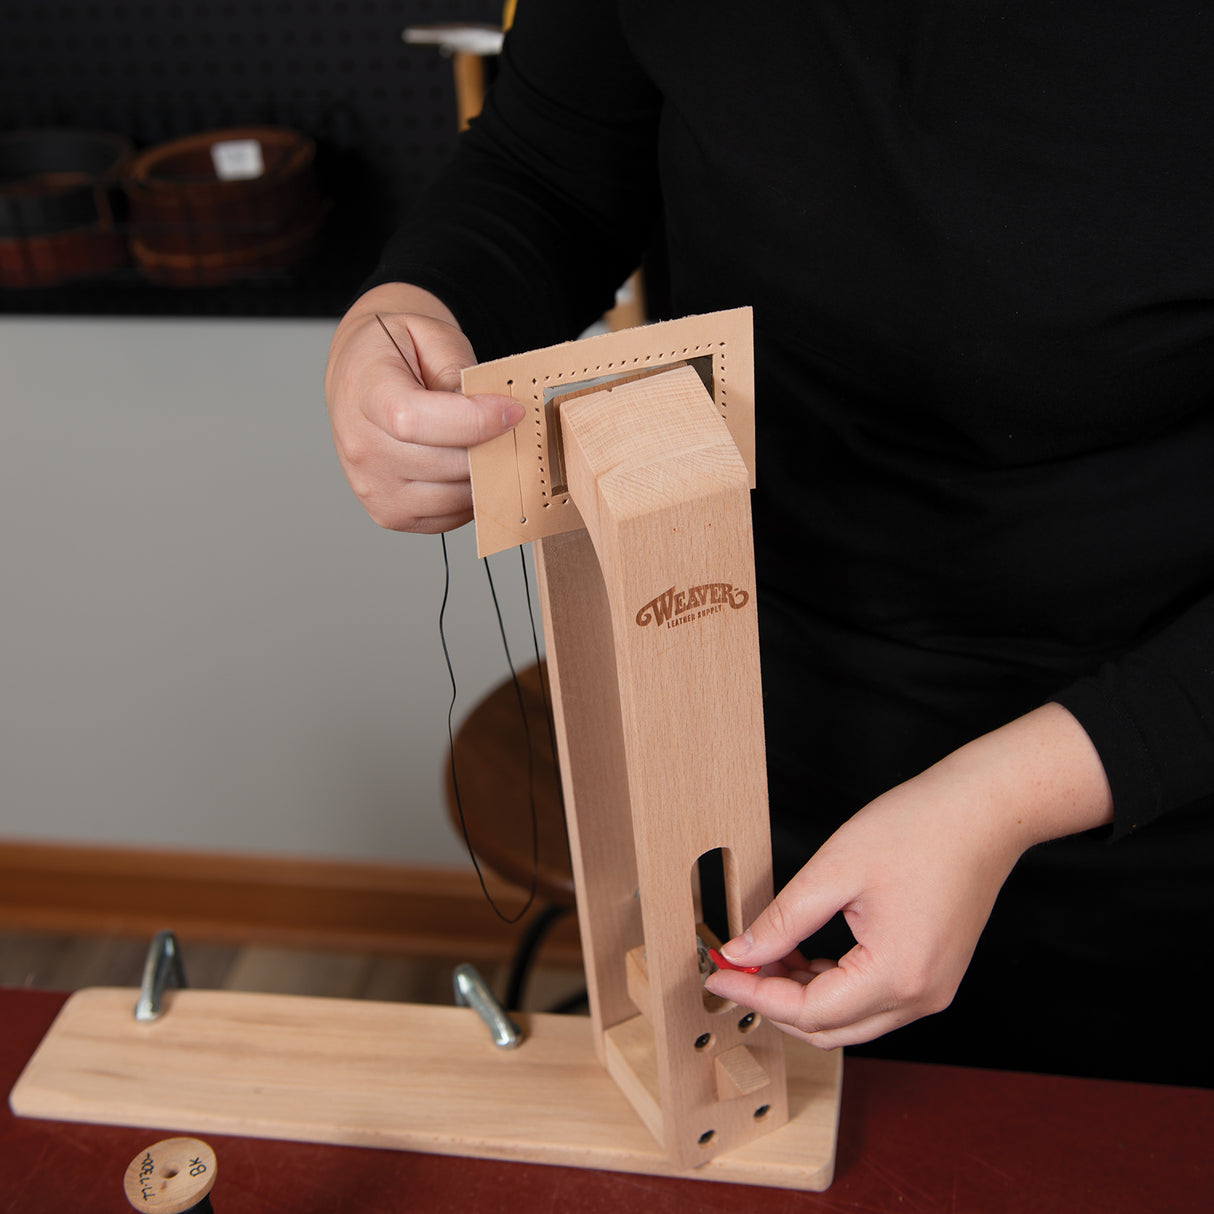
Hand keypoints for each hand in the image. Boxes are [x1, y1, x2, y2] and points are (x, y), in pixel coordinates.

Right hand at [324, 283, 524, 531]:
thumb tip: (492, 415)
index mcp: (364, 392)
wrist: (361, 369)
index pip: (416, 420)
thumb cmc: (395, 347)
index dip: (475, 420)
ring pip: (452, 497)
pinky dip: (468, 498)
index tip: (512, 411)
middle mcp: (361, 446)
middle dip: (489, 447)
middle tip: (511, 429)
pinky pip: (445, 518)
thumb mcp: (431, 332)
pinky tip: (469, 468)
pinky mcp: (389, 512)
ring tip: (489, 446)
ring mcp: (372, 486)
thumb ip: (459, 371)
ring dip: (482, 476)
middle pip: (443, 463)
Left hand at [704, 703, 1113, 1050]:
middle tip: (737, 966)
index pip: (808, 1011)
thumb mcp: (835, 870)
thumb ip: (783, 919)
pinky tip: (805, 951)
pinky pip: (872, 1001)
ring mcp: (932, 990)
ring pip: (849, 1021)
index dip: (755, 995)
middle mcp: (920, 996)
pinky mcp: (934, 974)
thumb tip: (741, 953)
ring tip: (768, 951)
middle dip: (775, 1002)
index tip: (718, 976)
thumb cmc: (921, 828)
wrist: (985, 810)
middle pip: (829, 1030)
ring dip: (802, 996)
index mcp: (897, 975)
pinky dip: (833, 986)